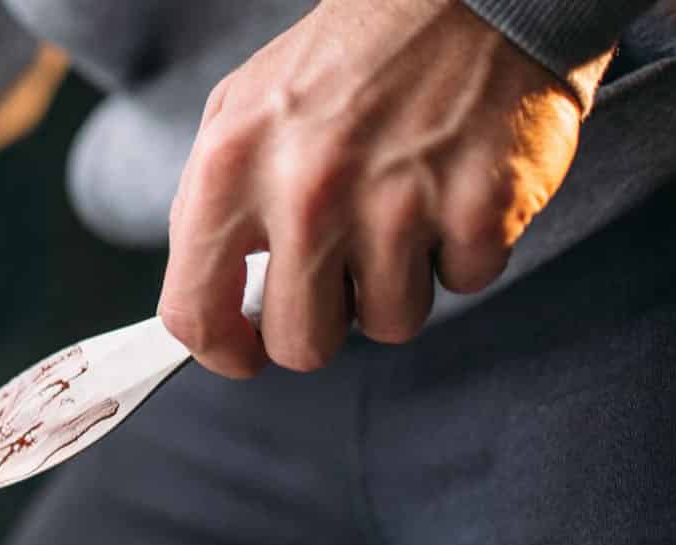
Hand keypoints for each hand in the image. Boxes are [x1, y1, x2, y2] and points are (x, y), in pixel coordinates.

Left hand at [160, 0, 593, 377]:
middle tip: (341, 275)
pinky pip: (465, 284)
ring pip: (388, 323)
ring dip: (398, 283)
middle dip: (323, 324)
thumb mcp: (242, 109)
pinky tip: (453, 189)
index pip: (195, 312)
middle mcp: (307, 190)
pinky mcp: (480, 208)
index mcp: (231, 167)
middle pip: (302, 344)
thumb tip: (202, 297)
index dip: (223, 351)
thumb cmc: (349, 59)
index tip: (244, 354)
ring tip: (402, 210)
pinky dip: (463, 250)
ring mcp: (397, 202)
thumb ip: (211, 203)